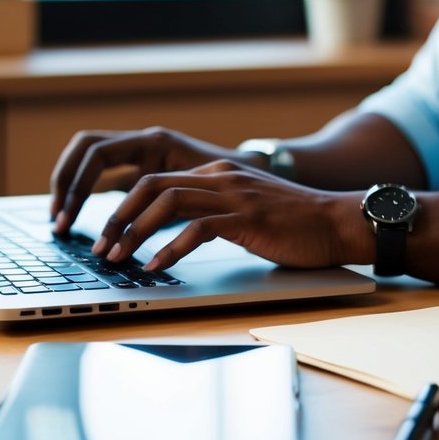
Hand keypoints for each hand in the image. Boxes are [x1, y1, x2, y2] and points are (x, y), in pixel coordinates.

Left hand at [92, 160, 371, 270]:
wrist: (337, 222)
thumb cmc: (294, 224)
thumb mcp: (244, 209)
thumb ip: (211, 212)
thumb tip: (173, 233)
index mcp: (216, 172)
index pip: (156, 181)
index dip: (124, 207)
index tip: (107, 235)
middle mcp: (220, 176)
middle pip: (151, 186)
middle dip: (118, 217)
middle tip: (101, 247)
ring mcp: (234, 195)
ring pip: (167, 202)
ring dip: (135, 232)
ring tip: (119, 258)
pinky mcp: (247, 217)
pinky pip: (198, 228)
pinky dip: (171, 248)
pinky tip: (157, 266)